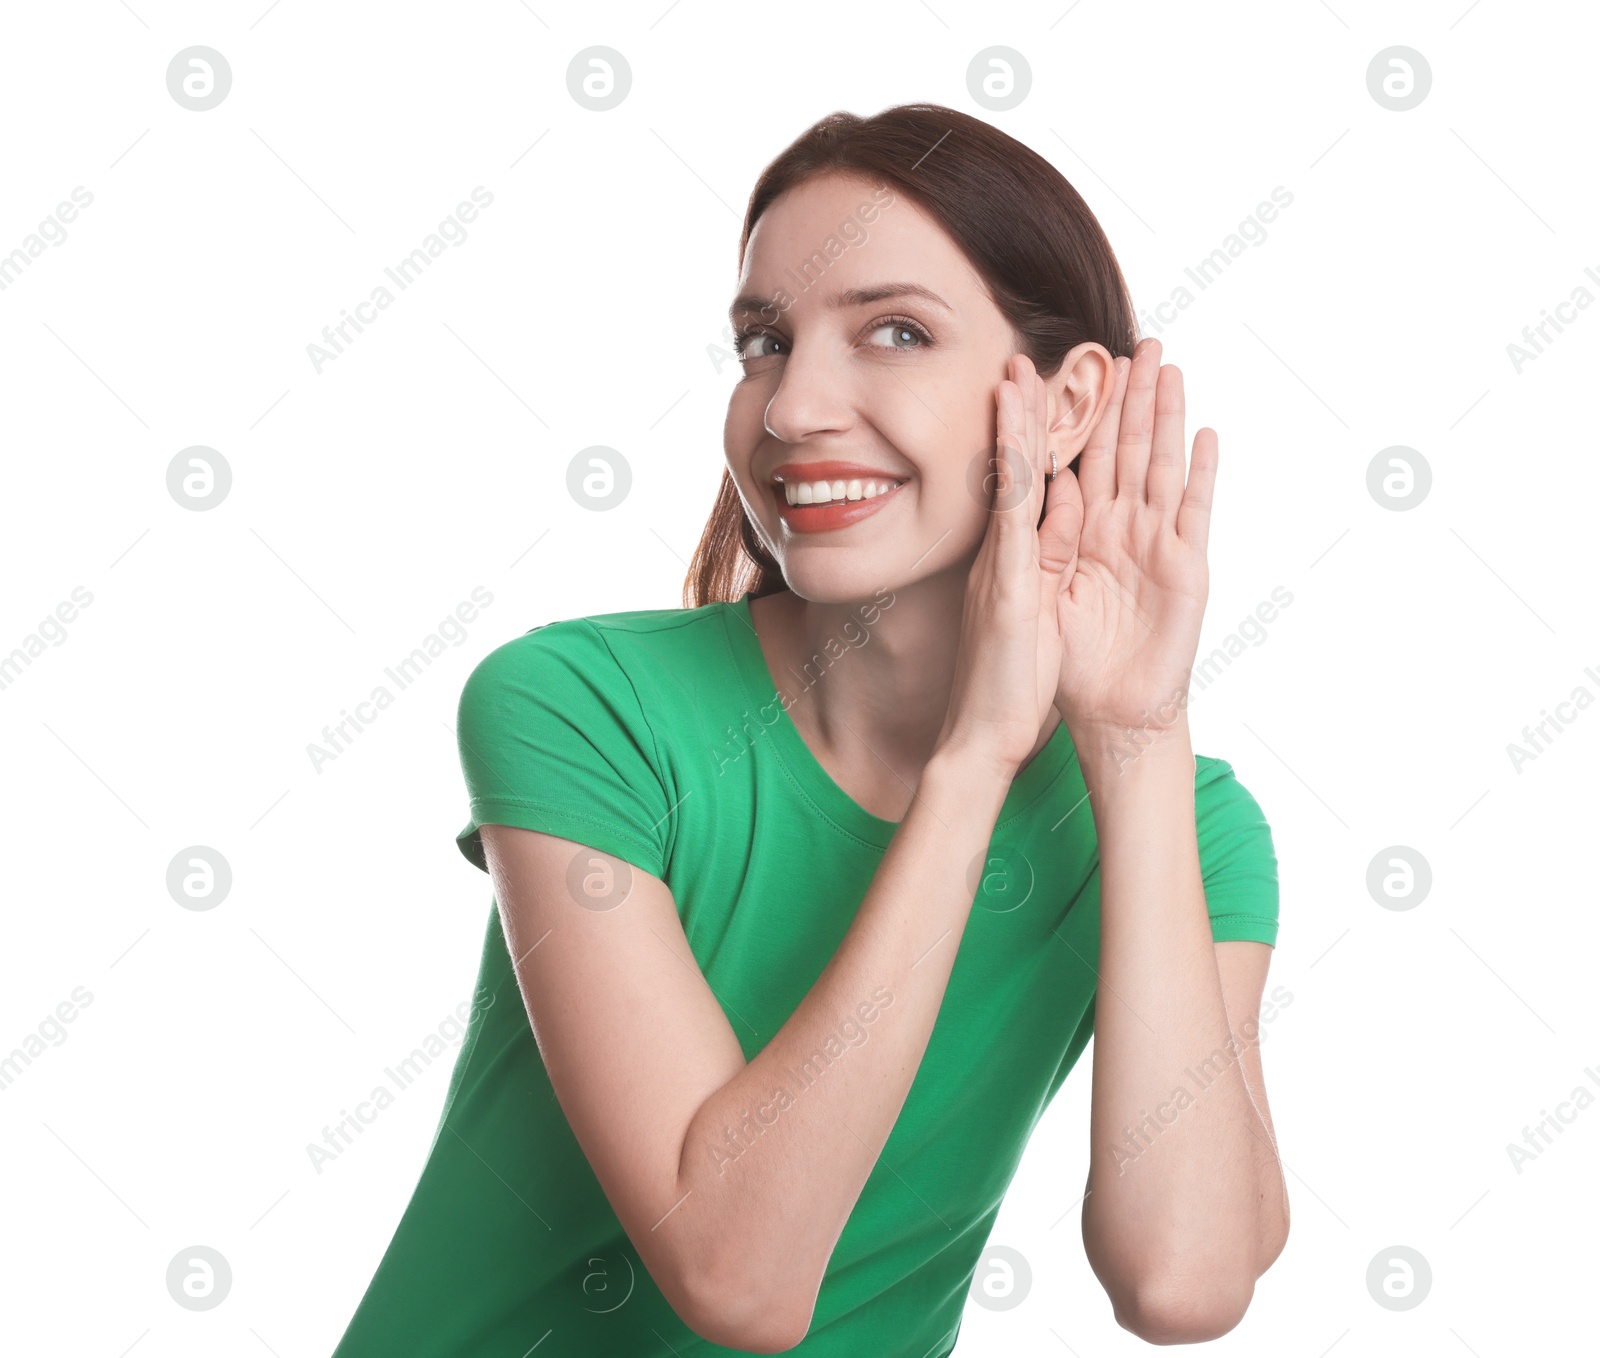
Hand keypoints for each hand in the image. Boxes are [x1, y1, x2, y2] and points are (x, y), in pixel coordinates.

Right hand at [936, 353, 1068, 777]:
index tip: (1042, 387)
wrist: (983, 737)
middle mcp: (1004, 553)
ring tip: (1019, 371)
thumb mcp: (1037, 605)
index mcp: (1016, 558)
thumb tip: (1068, 496)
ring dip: (1017, 424)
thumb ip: (1051, 550)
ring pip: (1011, 482)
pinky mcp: (1007, 584)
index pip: (1030, 484)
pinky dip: (1018, 470)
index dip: (1036, 435)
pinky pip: (1015, 516)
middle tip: (1024, 357)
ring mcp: (1002, 565)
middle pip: (1017, 470)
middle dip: (1023, 412)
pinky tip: (1023, 434)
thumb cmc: (1011, 682)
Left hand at [1038, 337, 1212, 744]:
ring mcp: (1155, 544)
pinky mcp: (1184, 569)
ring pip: (1160, 465)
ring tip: (1167, 366)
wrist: (1105, 714)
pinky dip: (1202, 473)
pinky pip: (1194, 512)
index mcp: (1077, 533)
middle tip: (1133, 341)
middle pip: (1124, 449)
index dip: (1070, 418)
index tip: (1062, 368)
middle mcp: (1119, 530)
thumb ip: (1043, 542)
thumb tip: (1044, 488)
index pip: (1074, 461)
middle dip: (1127, 397)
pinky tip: (1205, 433)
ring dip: (1164, 417)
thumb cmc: (1065, 664)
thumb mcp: (1036, 596)